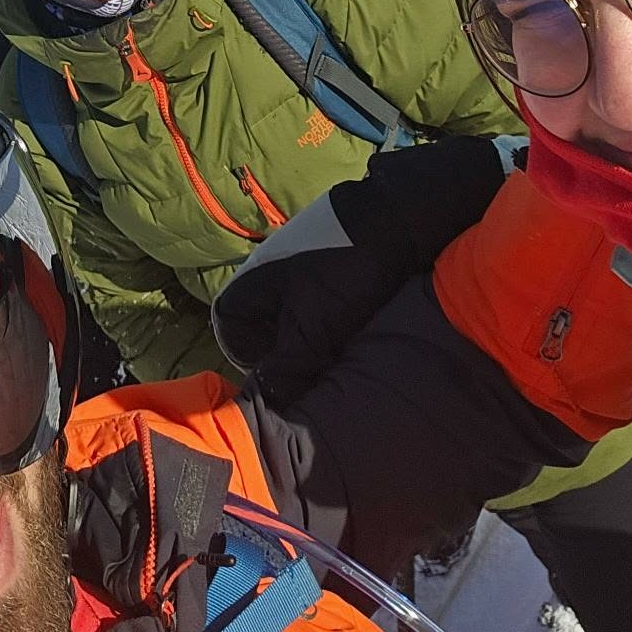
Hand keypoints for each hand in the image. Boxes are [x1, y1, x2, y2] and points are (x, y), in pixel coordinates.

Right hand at [211, 134, 517, 406]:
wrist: (390, 224)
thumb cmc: (341, 276)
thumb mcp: (310, 332)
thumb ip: (283, 371)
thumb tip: (263, 406)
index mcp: (240, 295)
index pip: (242, 354)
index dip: (271, 369)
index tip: (302, 370)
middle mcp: (255, 286)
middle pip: (267, 344)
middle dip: (295, 357)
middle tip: (326, 359)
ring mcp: (284, 279)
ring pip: (291, 331)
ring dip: (313, 343)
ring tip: (341, 342)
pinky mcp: (312, 277)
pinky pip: (309, 314)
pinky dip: (327, 325)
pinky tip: (349, 325)